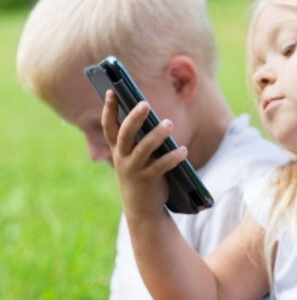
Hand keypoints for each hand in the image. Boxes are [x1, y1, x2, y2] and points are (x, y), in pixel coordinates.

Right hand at [101, 90, 187, 218]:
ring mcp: (133, 169)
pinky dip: (172, 157)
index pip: (109, 126)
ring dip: (157, 135)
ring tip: (169, 124)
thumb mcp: (136, 156)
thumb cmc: (141, 174)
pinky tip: (183, 150)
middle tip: (145, 104)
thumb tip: (151, 116)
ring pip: (143, 149)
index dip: (109, 109)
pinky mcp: (147, 180)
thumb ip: (139, 138)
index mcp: (118, 149)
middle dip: (134, 118)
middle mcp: (122, 158)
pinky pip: (160, 166)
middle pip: (125, 134)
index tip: (111, 91)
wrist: (141, 208)